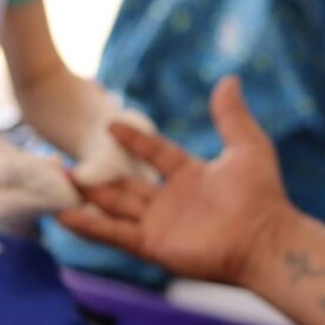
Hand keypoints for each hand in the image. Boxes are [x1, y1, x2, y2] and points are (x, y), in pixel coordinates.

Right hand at [58, 76, 291, 283]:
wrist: (265, 238)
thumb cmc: (261, 194)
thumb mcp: (246, 145)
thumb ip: (231, 115)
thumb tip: (229, 78)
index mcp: (190, 175)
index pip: (155, 152)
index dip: (134, 139)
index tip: (110, 125)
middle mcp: (171, 200)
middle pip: (126, 184)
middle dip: (98, 175)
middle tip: (68, 162)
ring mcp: (159, 224)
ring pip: (114, 207)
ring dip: (87, 196)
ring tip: (59, 181)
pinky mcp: (153, 245)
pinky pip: (115, 233)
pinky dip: (89, 226)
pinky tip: (65, 215)